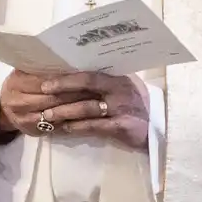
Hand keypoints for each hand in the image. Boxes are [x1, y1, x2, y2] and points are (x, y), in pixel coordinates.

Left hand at [0, 69, 149, 150]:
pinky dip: (78, 127)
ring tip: (47, 116)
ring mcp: (121, 108)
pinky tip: (65, 129)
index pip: (89, 73)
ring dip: (64, 111)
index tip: (46, 81)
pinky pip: (95, 126)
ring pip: (87, 107)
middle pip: (86, 85)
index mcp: (118, 77)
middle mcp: (119, 89)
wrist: (160, 127)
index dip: (66, 76)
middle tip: (41, 94)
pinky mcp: (123, 126)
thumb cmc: (136, 107)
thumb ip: (103, 85)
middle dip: (61, 89)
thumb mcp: (123, 90)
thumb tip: (72, 80)